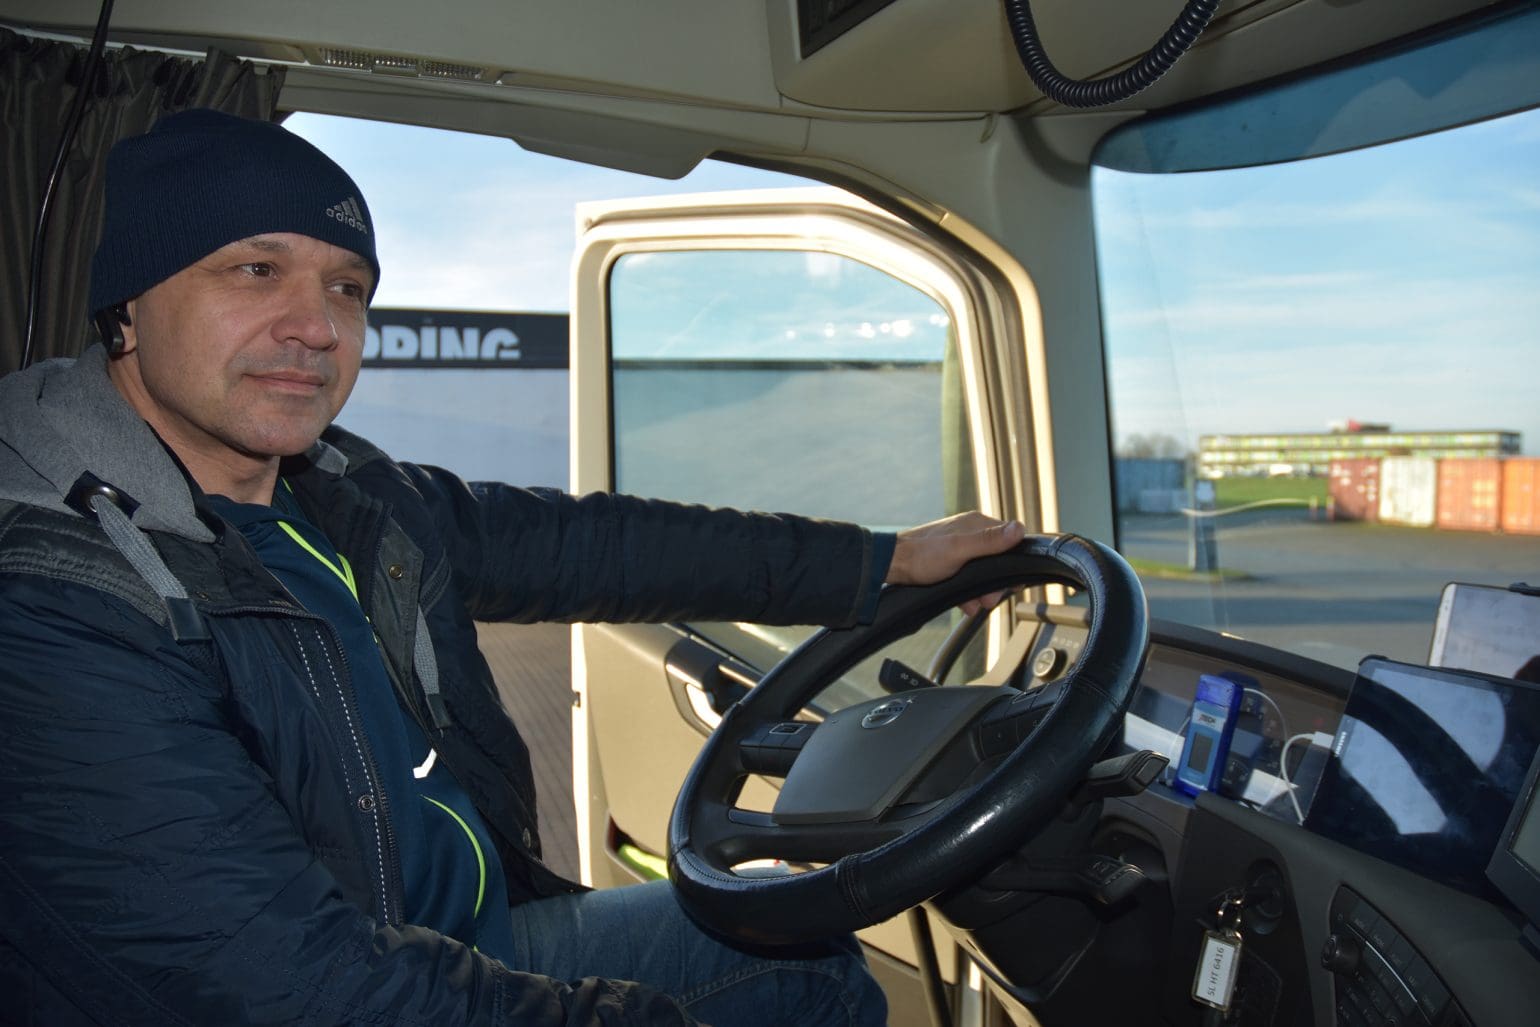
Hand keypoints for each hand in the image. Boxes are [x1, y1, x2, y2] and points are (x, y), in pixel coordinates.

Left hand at [886, 512, 1024, 615]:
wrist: (891, 567)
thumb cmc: (922, 556)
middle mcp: (971, 533)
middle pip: (997, 559)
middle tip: (989, 599)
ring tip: (976, 603)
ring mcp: (960, 548)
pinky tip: (966, 604)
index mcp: (976, 524)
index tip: (1012, 582)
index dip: (1013, 562)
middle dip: (995, 583)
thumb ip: (989, 541)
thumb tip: (1019, 529)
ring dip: (982, 591)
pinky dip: (969, 593)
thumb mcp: (960, 550)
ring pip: (983, 572)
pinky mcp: (951, 562)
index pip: (1010, 539)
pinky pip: (969, 578)